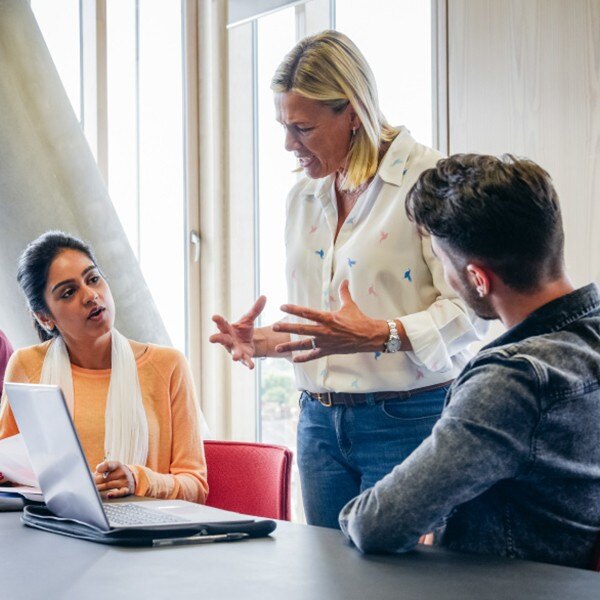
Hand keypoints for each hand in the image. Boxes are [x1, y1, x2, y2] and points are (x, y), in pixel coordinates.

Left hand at [94, 460, 135, 498]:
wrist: (131, 478)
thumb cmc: (115, 473)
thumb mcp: (111, 468)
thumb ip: (101, 470)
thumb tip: (90, 477)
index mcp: (117, 465)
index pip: (108, 465)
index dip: (102, 468)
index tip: (97, 470)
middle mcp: (122, 472)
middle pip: (104, 478)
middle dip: (95, 481)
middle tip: (90, 484)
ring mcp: (124, 481)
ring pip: (108, 485)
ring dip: (99, 488)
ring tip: (93, 489)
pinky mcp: (126, 489)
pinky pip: (120, 492)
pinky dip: (114, 494)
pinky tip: (109, 495)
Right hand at [209, 296, 266, 368]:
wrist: (247, 344)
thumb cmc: (243, 330)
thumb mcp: (249, 319)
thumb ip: (255, 309)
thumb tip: (264, 296)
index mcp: (228, 329)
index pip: (222, 323)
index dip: (218, 320)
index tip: (214, 317)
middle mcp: (229, 340)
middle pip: (222, 339)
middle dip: (217, 338)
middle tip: (211, 338)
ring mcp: (235, 349)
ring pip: (233, 352)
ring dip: (234, 355)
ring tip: (235, 358)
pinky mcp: (243, 357)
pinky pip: (245, 361)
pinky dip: (248, 363)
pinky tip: (251, 367)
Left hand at [272, 280, 387, 362]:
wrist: (368, 337)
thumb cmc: (359, 320)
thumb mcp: (350, 305)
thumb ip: (344, 292)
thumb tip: (344, 280)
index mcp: (328, 318)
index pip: (307, 312)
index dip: (294, 309)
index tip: (282, 306)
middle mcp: (324, 331)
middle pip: (302, 329)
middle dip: (287, 327)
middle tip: (274, 326)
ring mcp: (325, 342)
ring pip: (304, 345)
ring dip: (290, 346)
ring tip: (277, 348)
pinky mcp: (328, 351)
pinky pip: (314, 356)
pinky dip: (304, 358)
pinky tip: (294, 360)